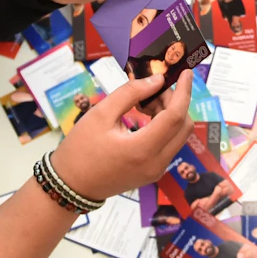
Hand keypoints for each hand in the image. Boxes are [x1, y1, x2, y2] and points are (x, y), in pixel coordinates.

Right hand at [49, 72, 193, 199]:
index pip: (175, 117)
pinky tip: (145, 116)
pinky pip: (169, 145)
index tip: (186, 71)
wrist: (70, 186)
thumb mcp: (101, 114)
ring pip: (179, 135)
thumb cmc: (80, 148)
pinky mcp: (153, 173)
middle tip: (154, 88)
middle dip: (175, 102)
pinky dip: (164, 126)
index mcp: (142, 149)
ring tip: (144, 102)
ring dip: (170, 113)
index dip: (184, 92)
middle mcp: (156, 164)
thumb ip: (131, 94)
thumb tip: (156, 80)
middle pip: (183, 126)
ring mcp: (156, 171)